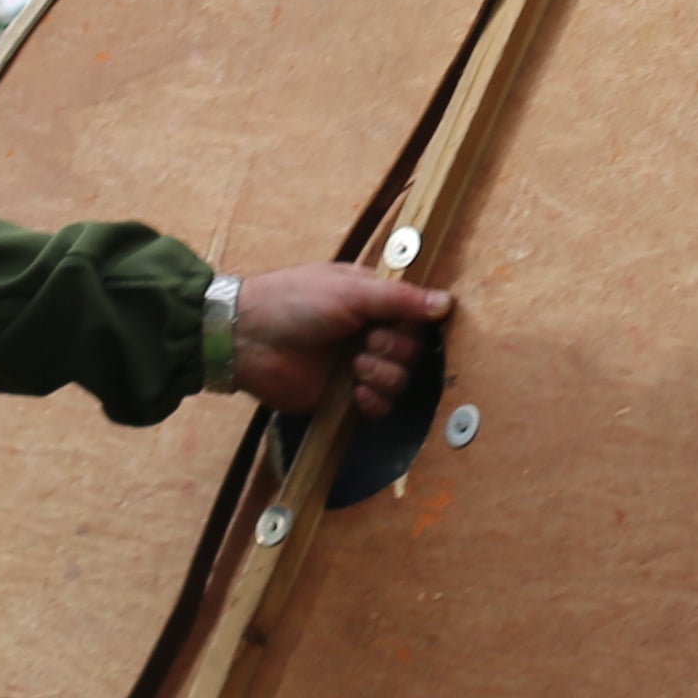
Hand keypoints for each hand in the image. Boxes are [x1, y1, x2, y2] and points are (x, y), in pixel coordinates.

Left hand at [228, 263, 446, 417]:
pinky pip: (380, 407)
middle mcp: (370, 332)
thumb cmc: (296, 301)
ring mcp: (358, 366)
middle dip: (393, 348)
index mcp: (373, 301)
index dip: (413, 323)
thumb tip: (447, 304)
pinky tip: (353, 393)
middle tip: (365, 341)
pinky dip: (371, 402)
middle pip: (413, 350)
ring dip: (380, 374)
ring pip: (400, 380)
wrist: (250, 339)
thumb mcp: (351, 290)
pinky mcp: (344, 398)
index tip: (398, 321)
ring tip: (352, 366)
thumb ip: (401, 299)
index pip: (417, 315)